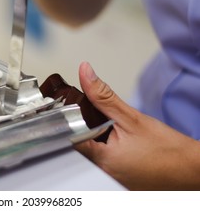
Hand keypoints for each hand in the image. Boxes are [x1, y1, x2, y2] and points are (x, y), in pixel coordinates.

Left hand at [75, 62, 199, 189]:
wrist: (192, 169)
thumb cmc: (168, 149)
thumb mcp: (132, 117)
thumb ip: (103, 96)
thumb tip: (85, 73)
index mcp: (102, 160)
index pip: (68, 139)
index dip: (67, 123)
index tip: (71, 111)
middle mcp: (103, 174)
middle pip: (78, 146)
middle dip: (84, 130)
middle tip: (99, 121)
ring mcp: (111, 180)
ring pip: (91, 154)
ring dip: (96, 139)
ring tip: (113, 133)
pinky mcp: (119, 180)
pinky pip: (105, 162)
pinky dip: (107, 149)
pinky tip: (119, 143)